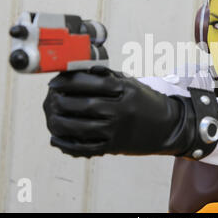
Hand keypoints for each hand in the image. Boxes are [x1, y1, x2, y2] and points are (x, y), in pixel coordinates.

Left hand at [43, 66, 217, 157]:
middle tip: (50, 99)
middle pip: (85, 105)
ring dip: (61, 123)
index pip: (92, 82)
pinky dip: (68, 144)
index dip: (69, 81)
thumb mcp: (131, 83)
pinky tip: (57, 138)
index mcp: (125, 90)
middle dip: (62, 101)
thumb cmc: (146, 102)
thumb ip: (107, 77)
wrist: (168, 126)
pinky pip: (87, 147)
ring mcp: (118, 130)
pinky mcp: (115, 146)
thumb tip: (80, 69)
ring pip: (83, 127)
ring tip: (50, 118)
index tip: (54, 82)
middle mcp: (122, 109)